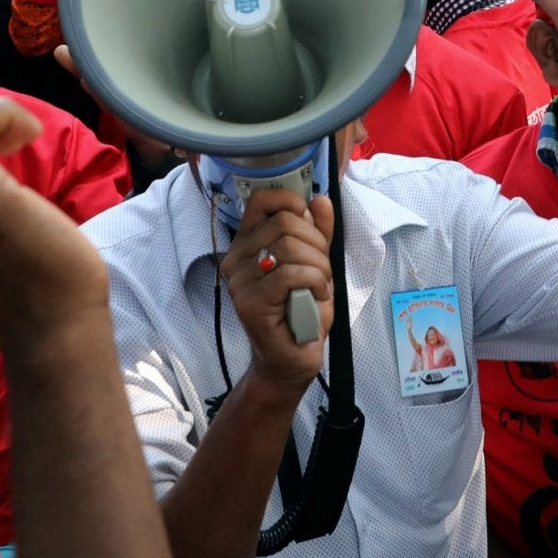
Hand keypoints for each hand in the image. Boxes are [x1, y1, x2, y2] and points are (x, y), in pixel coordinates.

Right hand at [218, 185, 334, 394]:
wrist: (291, 358)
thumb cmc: (301, 310)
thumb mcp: (315, 263)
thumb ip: (317, 232)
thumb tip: (319, 200)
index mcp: (247, 242)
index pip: (262, 199)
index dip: (291, 201)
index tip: (310, 222)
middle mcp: (235, 258)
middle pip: (285, 223)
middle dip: (317, 243)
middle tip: (322, 269)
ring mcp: (239, 281)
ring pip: (289, 247)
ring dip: (319, 266)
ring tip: (319, 286)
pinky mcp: (249, 303)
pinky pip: (290, 275)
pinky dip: (315, 282)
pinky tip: (317, 296)